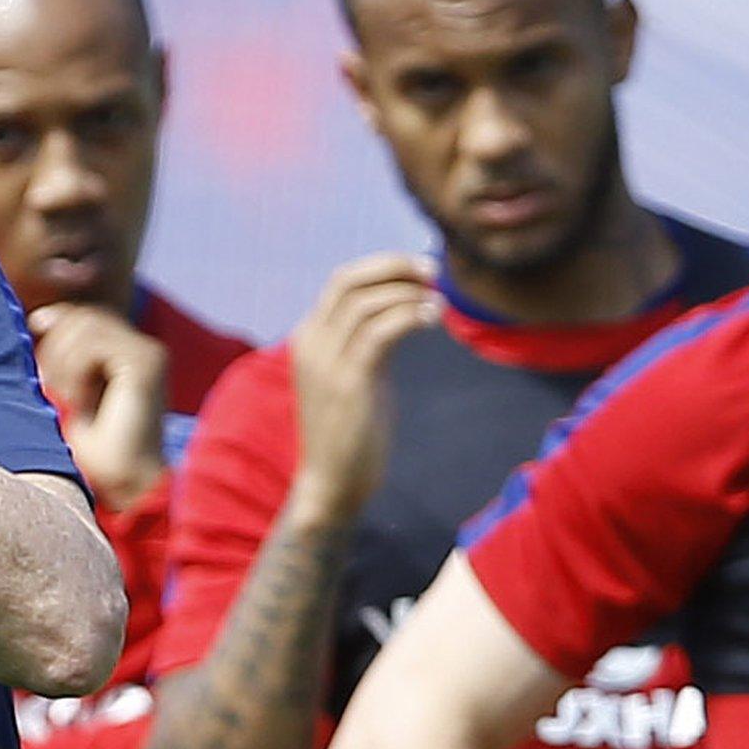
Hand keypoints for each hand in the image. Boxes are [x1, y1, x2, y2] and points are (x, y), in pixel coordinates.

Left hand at [29, 303, 169, 508]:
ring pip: (85, 326)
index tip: (37, 350)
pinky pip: (93, 346)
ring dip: (63, 362)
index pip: (85, 316)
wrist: (125, 485)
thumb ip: (63, 357)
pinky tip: (81, 401)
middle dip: (55, 346)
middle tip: (50, 385)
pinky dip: (75, 372)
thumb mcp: (71, 392)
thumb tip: (40, 317)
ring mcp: (148, 354)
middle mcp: (144, 348)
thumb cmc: (97, 450)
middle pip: (82, 316)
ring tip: (68, 397)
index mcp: (130, 353)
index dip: (56, 324)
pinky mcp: (144, 365)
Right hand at [287, 253, 439, 520]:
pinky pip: (380, 331)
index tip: (420, 270)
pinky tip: (432, 319)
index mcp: (309, 337)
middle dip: (395, 267)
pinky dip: (409, 316)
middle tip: (434, 272)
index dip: (384, 266)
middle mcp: (310, 343)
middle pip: (350, 281)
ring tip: (439, 304)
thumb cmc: (350, 430)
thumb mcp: (355, 373)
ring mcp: (326, 362)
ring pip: (367, 302)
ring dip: (409, 294)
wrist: (332, 482)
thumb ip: (367, 338)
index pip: (342, 280)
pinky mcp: (348, 381)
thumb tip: (404, 305)